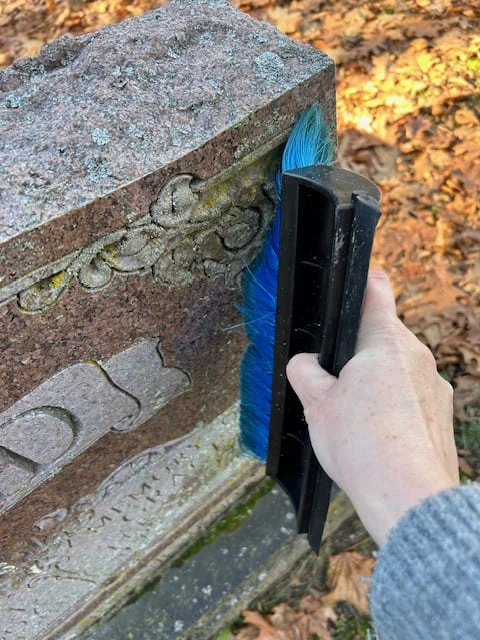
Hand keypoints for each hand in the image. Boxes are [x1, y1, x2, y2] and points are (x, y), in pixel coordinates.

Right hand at [286, 271, 458, 545]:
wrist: (407, 496)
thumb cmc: (363, 445)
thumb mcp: (315, 403)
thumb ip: (304, 371)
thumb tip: (305, 362)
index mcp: (386, 343)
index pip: (377, 292)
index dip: (362, 283)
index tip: (356, 283)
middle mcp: (418, 358)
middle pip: (383, 338)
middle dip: (357, 353)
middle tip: (334, 384)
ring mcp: (435, 387)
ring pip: (397, 370)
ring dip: (375, 382)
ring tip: (353, 418)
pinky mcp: (441, 415)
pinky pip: (411, 398)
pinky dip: (393, 407)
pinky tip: (376, 435)